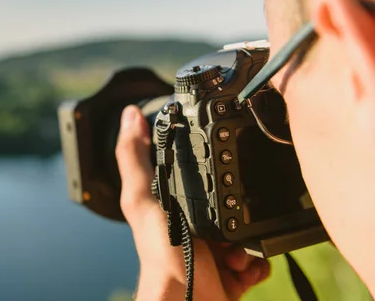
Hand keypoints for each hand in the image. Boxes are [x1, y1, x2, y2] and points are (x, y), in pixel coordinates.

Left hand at [116, 105, 270, 300]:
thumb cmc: (162, 255)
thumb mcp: (144, 197)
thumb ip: (134, 157)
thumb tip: (129, 115)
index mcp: (172, 208)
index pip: (195, 177)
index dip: (207, 169)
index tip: (218, 167)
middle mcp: (193, 228)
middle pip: (229, 203)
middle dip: (236, 209)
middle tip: (226, 221)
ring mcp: (215, 252)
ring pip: (248, 230)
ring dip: (246, 241)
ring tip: (230, 251)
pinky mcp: (234, 273)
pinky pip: (259, 260)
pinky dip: (256, 263)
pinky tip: (240, 268)